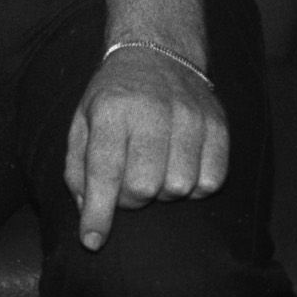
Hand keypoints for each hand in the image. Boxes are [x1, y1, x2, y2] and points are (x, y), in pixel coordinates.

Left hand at [63, 43, 227, 250]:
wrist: (157, 55)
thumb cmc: (113, 96)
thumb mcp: (82, 122)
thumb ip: (77, 167)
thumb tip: (86, 212)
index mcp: (111, 110)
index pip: (103, 171)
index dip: (98, 213)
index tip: (92, 242)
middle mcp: (153, 113)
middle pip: (143, 187)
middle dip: (129, 200)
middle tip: (124, 186)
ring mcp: (191, 119)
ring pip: (178, 189)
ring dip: (161, 193)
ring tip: (152, 172)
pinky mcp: (219, 127)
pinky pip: (211, 182)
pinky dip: (193, 188)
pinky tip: (178, 170)